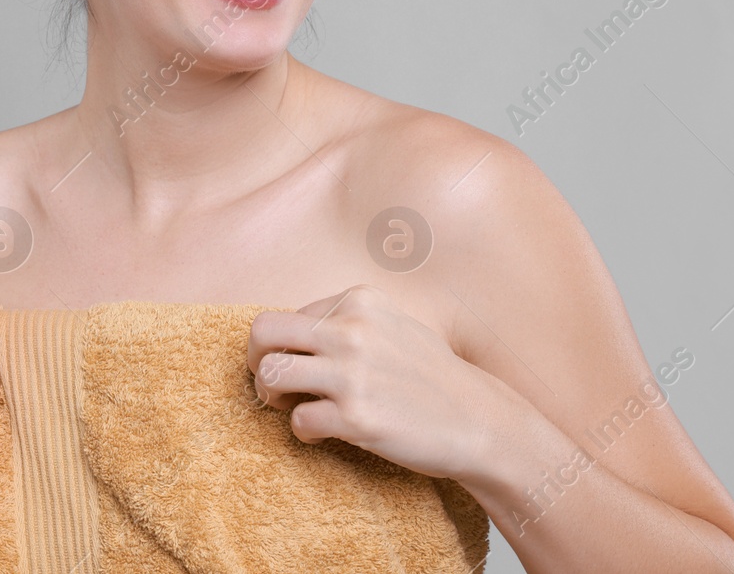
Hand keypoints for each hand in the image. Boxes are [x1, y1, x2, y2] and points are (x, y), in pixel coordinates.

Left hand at [247, 284, 507, 480]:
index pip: (291, 315)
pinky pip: (298, 421)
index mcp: (360, 301)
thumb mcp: (393, 325)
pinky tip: (322, 432)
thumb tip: (296, 330)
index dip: (288, 344)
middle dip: (255, 358)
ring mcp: (353, 374)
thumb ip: (348, 320)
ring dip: (269, 394)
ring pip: (269, 374)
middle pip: (263, 332)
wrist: (477, 420)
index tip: (300, 364)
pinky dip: (302, 430)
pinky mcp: (356, 417)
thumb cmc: (431, 375)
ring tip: (288, 404)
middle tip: (269, 379)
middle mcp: (352, 330)